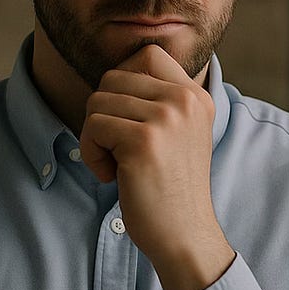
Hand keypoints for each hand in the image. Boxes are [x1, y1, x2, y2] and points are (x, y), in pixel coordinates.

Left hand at [80, 44, 234, 289]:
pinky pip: (93, 127)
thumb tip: (110, 75)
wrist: (184, 235)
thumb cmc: (170, 190)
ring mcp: (167, 118)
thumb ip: (157, 101)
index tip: (125, 118)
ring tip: (116, 165)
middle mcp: (186, 100)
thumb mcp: (177, 134)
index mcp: (196, 96)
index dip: (122, 81)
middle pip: (113, 78)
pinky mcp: (144, 141)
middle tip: (118, 148)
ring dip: (95, 137)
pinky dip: (92, 154)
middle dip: (103, 113)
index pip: (147, 54)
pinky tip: (111, 176)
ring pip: (97, 102)